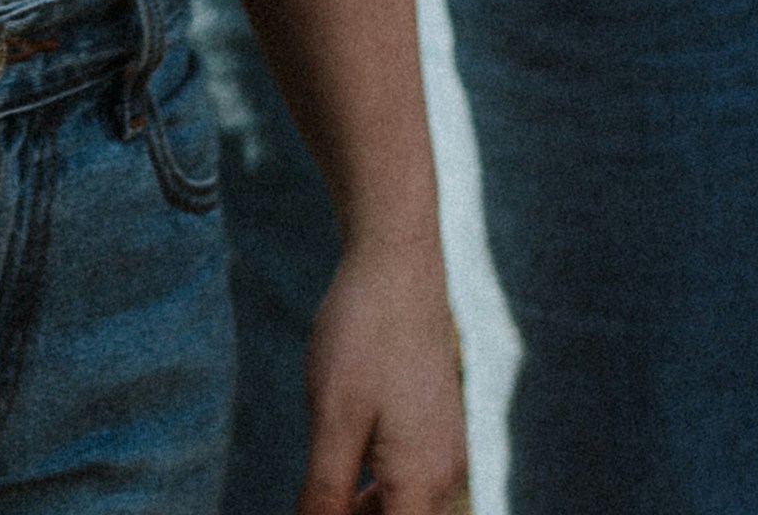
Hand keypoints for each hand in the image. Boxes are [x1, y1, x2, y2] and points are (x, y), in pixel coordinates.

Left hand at [292, 243, 470, 514]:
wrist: (398, 267)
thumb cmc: (363, 336)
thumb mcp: (332, 420)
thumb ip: (324, 493)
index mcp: (422, 479)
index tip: (317, 510)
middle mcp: (446, 474)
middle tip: (311, 503)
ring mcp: (446, 453)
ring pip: (404, 511)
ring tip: (319, 497)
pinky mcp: (436, 433)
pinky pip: (408, 485)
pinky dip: (374, 495)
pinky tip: (340, 478)